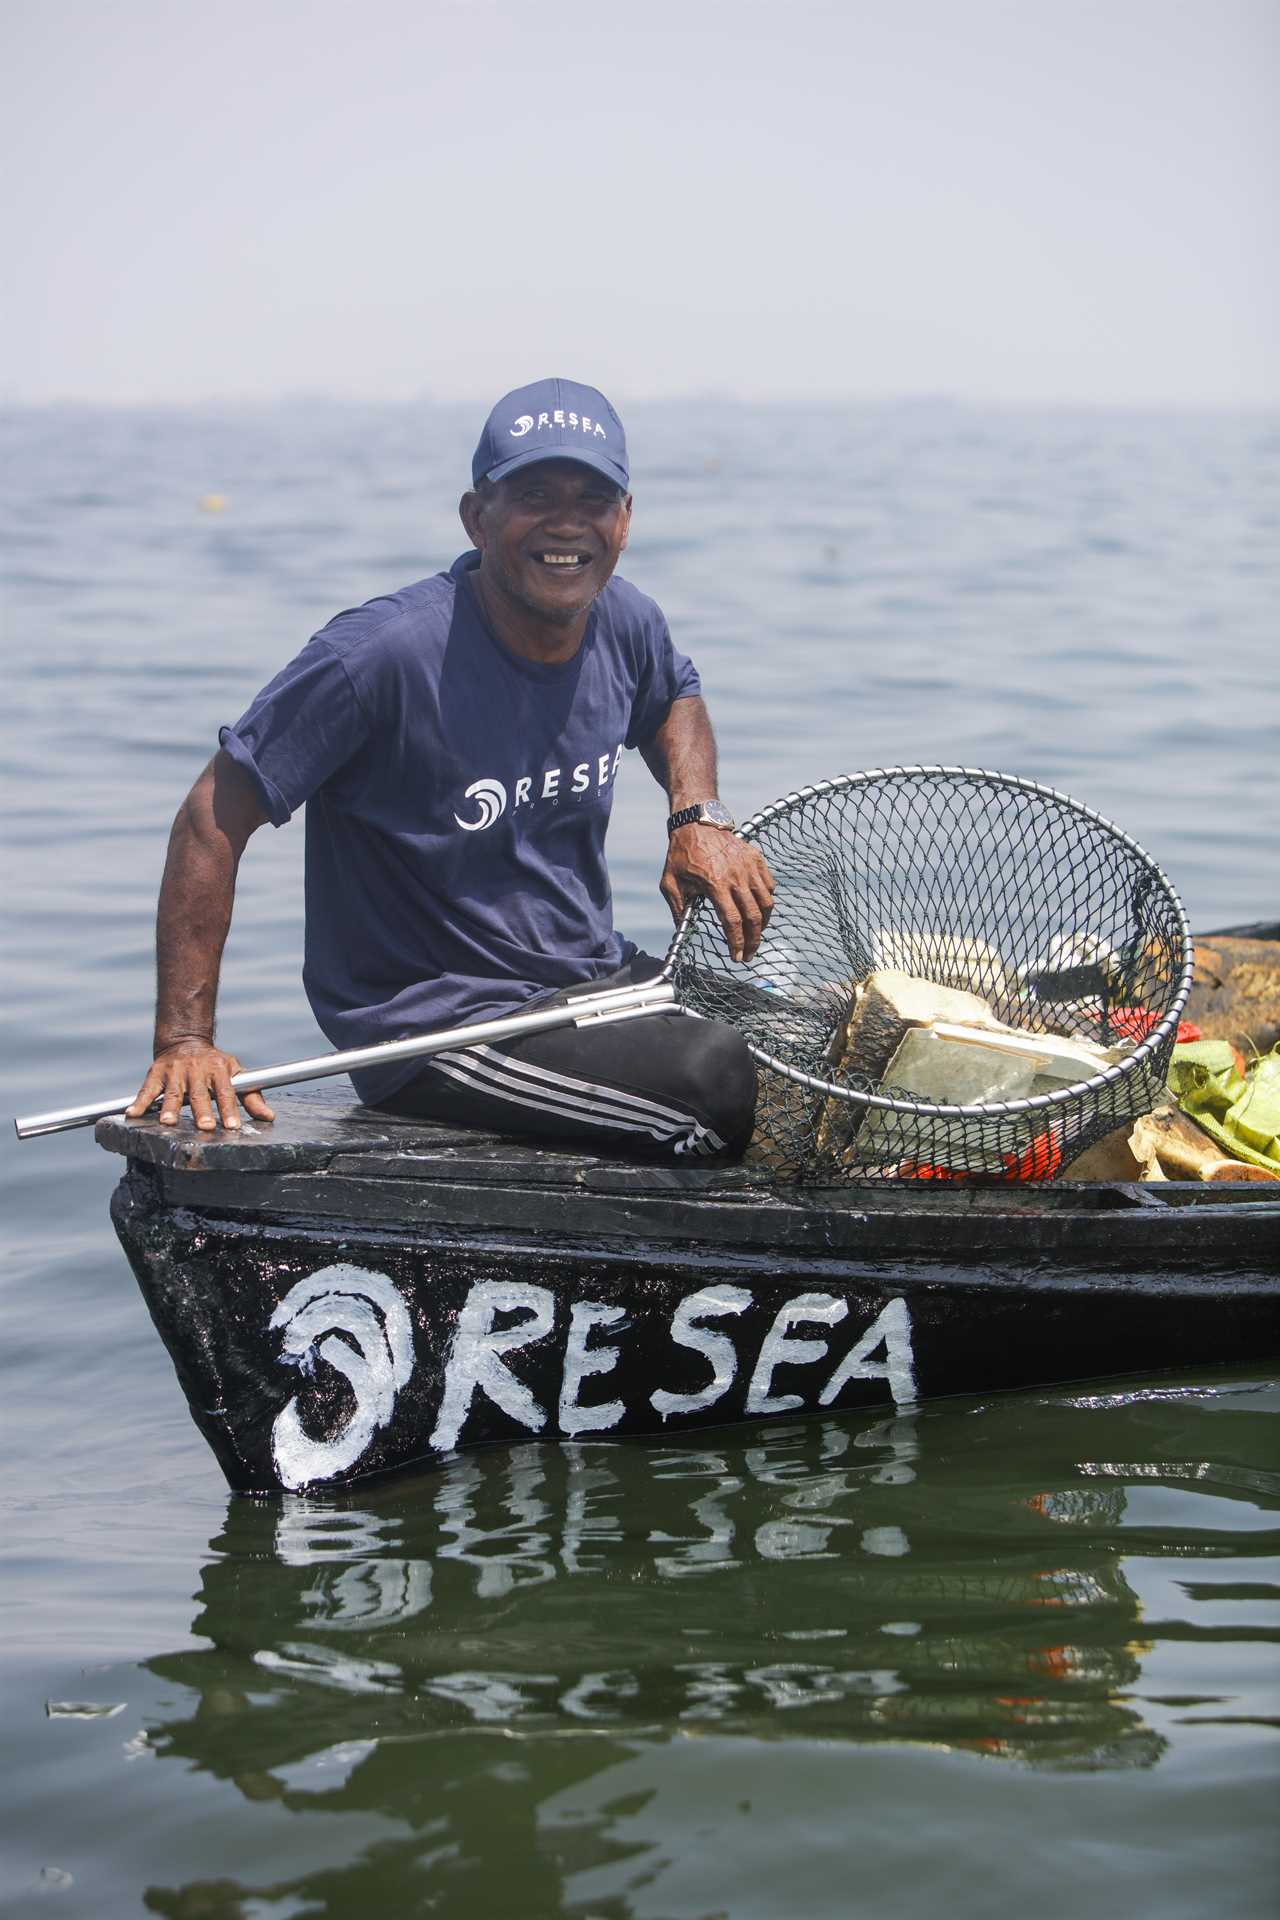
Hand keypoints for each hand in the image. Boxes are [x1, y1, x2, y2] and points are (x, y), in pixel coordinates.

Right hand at [126, 1040, 274, 1131]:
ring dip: (169, 1108)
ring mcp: (175, 1071)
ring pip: (172, 1092)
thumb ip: (251, 1096)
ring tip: (167, 1122)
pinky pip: (147, 1089)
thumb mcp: (236, 1074)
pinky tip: (133, 1114)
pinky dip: (140, 1101)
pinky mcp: (156, 1073)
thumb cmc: (215, 1065)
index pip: (226, 1092)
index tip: (232, 1126)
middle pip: (199, 1093)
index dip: (229, 1109)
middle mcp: (196, 1069)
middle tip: (205, 1127)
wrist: (186, 1041)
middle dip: (202, 1111)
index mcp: (218, 1070)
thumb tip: (269, 1117)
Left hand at [660, 826, 774, 961]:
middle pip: (753, 917)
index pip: (732, 921)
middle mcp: (736, 877)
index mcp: (715, 884)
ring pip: (766, 903)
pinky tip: (759, 910)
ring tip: (756, 934)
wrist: (696, 823)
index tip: (737, 957)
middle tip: (749, 954)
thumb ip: (678, 908)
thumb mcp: (669, 883)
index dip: (737, 943)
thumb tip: (682, 931)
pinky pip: (769, 886)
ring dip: (763, 924)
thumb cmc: (681, 854)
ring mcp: (749, 867)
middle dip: (753, 940)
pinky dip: (767, 901)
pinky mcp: (756, 859)